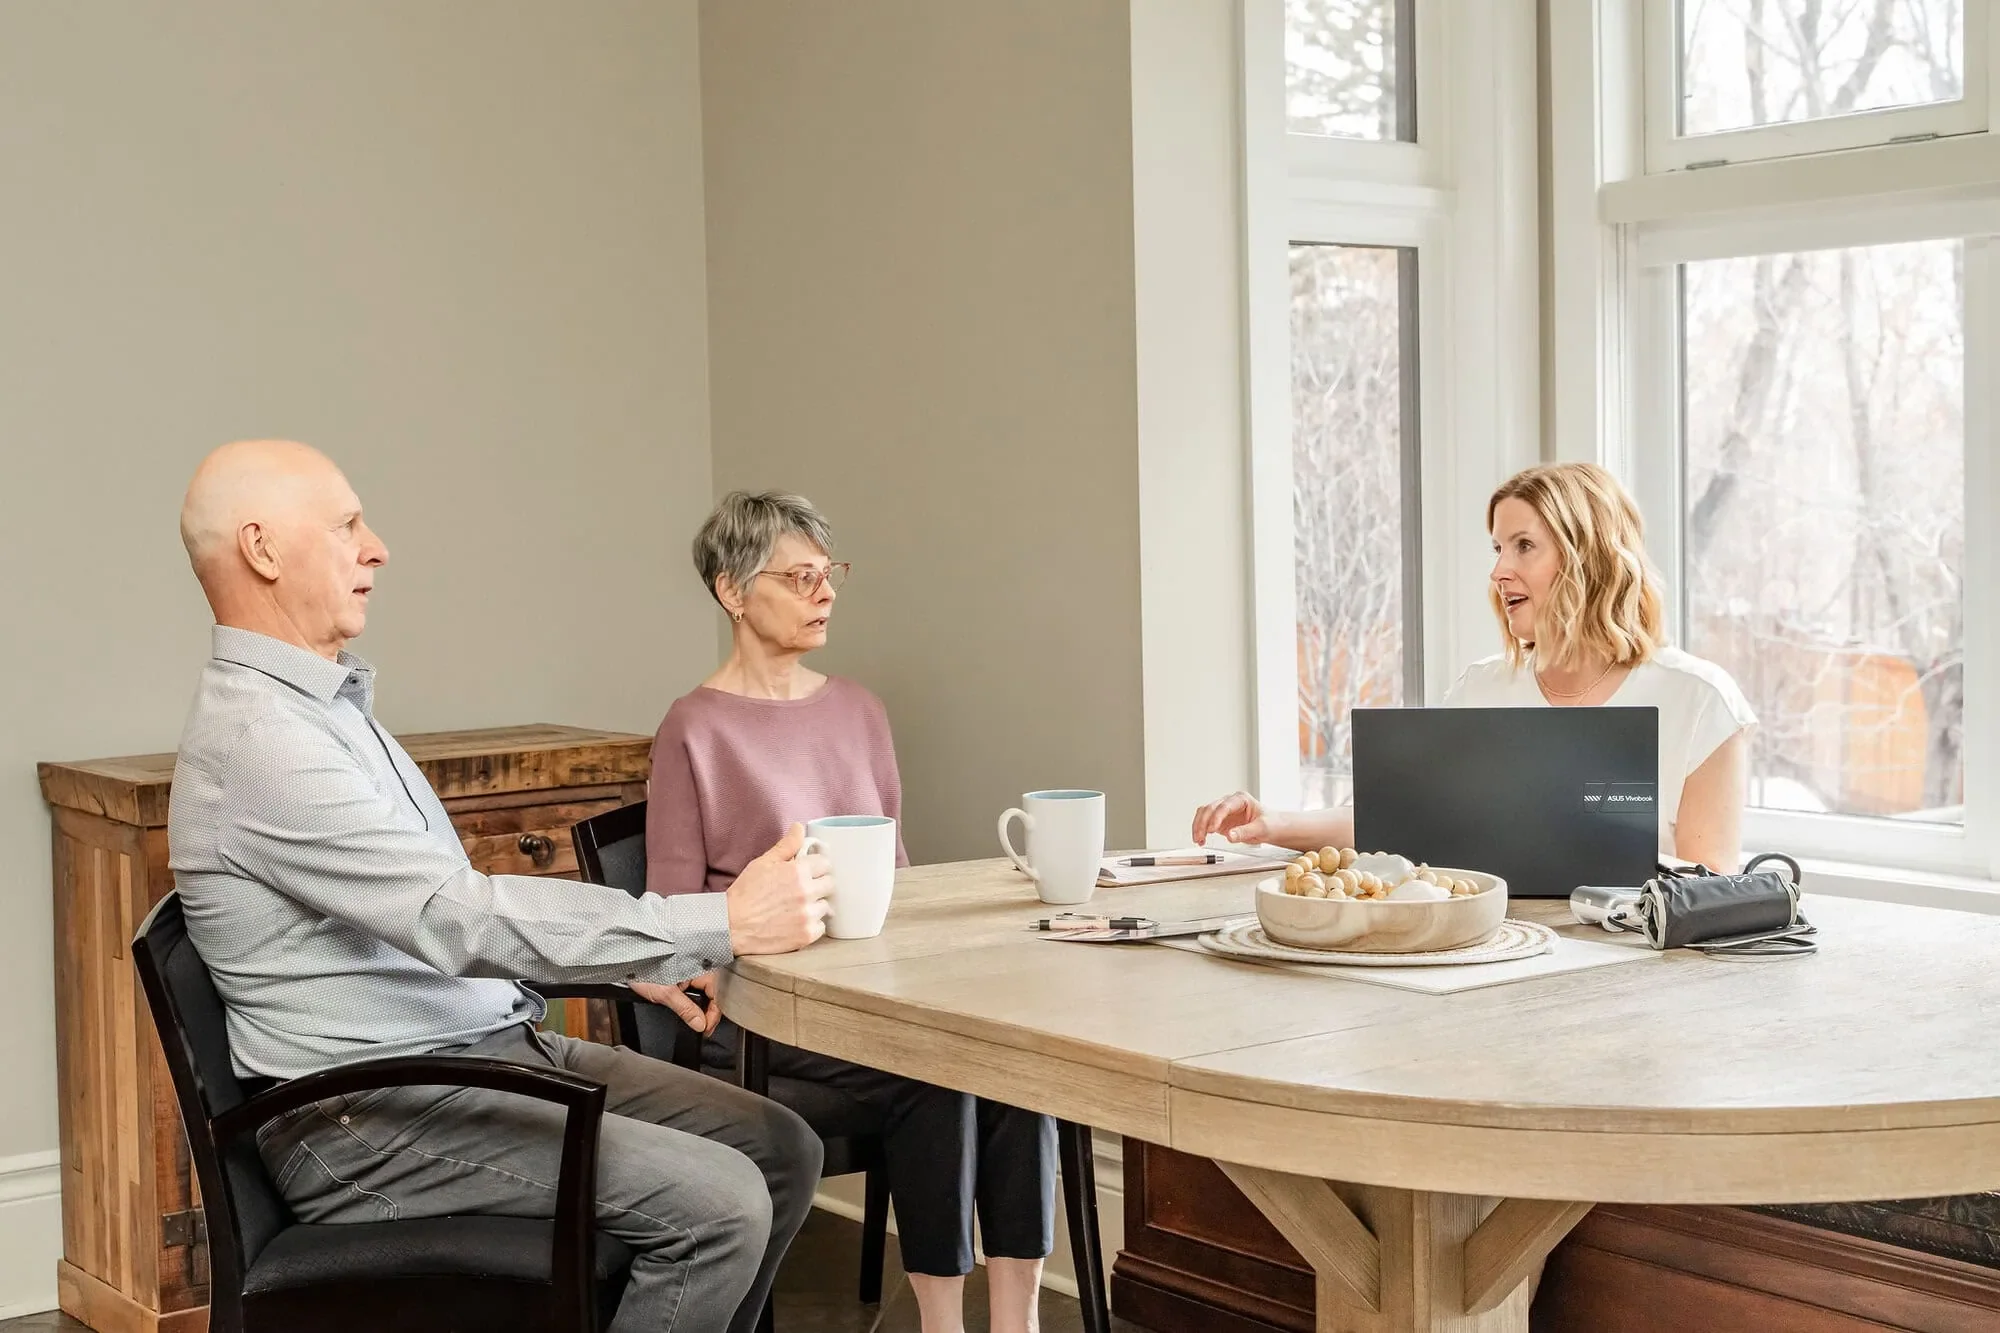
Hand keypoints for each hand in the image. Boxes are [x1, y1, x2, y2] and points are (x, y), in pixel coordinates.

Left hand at [630, 972, 722, 1034]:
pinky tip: (692, 1012)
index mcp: (700, 968)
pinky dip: (695, 1002)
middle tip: (703, 1029)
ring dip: (703, 1008)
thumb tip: (700, 1024)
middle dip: (710, 1012)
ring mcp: (692, 971)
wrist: (627, 959)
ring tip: (698, 1022)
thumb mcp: (665, 994)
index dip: (713, 1014)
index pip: (717, 994)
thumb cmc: (644, 969)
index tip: (706, 1029)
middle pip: (714, 993)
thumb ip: (685, 1009)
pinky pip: (696, 989)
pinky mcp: (684, 975)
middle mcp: (699, 968)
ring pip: (706, 992)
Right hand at [726, 824, 834, 954]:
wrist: (731, 926)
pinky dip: (812, 925)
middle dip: (818, 884)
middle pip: (830, 884)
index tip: (808, 872)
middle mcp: (807, 892)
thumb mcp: (763, 863)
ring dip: (815, 906)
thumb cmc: (745, 893)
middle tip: (802, 890)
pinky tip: (796, 922)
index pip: (826, 863)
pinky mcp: (806, 935)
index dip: (816, 866)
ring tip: (796, 907)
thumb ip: (786, 845)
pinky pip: (821, 927)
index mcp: (798, 871)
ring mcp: (807, 915)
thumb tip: (799, 827)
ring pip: (825, 906)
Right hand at [1191, 791, 1268, 845]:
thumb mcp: (1262, 828)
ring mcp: (1224, 812)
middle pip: (1210, 808)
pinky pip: (1206, 823)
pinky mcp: (1221, 821)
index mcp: (1241, 799)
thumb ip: (1245, 832)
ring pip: (1204, 814)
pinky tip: (1200, 840)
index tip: (1212, 829)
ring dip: (1199, 826)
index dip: (1216, 817)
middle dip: (1203, 823)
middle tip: (1201, 836)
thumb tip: (1229, 836)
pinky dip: (1201, 830)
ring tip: (1198, 840)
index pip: (1224, 806)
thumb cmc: (1271, 823)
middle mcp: (1230, 802)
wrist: (1274, 828)